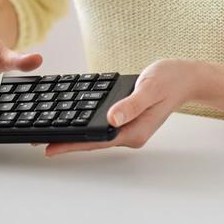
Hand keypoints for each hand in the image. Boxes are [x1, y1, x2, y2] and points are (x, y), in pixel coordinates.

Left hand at [43, 59, 209, 156]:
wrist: (186, 77)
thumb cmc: (170, 80)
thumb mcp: (149, 89)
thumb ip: (131, 104)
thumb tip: (112, 118)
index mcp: (134, 131)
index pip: (96, 141)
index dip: (71, 144)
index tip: (49, 147)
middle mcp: (130, 133)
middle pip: (92, 140)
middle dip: (66, 140)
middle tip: (37, 140)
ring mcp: (128, 127)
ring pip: (95, 133)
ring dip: (73, 132)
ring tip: (48, 132)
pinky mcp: (126, 118)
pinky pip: (101, 123)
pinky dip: (85, 122)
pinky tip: (72, 119)